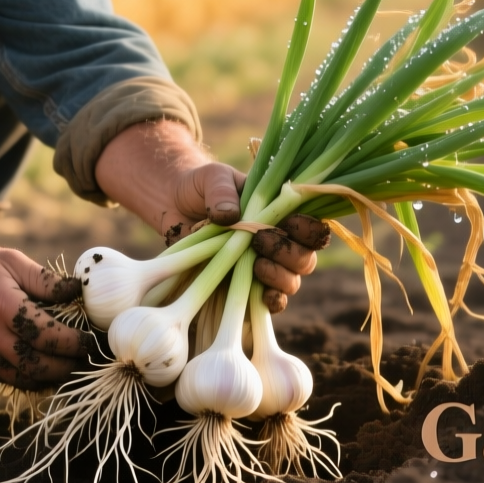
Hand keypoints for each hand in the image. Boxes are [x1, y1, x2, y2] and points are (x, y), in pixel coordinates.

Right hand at [0, 244, 84, 387]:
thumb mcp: (10, 261)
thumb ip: (46, 280)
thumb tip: (78, 291)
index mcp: (1, 306)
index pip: (49, 336)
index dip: (76, 343)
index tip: (92, 341)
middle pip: (41, 365)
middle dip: (70, 366)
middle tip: (86, 358)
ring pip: (25, 379)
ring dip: (52, 376)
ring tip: (70, 364)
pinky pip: (7, 379)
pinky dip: (28, 375)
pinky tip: (41, 363)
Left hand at [95, 120, 326, 313]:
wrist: (171, 206)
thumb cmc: (199, 188)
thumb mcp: (212, 178)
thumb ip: (222, 191)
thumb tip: (229, 217)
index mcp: (281, 214)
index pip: (312, 227)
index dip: (308, 229)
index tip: (287, 223)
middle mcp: (278, 243)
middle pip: (306, 259)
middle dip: (289, 253)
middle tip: (260, 240)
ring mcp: (263, 267)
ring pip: (292, 282)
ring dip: (280, 277)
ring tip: (257, 264)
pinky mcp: (244, 288)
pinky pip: (270, 303)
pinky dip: (272, 302)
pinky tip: (262, 296)